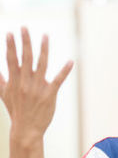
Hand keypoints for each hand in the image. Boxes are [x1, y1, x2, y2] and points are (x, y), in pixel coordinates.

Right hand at [0, 27, 72, 144]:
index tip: (10, 33)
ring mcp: (38, 88)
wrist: (26, 129)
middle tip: (24, 27)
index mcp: (14, 81)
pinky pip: (58, 80)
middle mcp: (25, 83)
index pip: (11, 60)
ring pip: (42, 65)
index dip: (10, 46)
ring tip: (45, 35)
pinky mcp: (50, 95)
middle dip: (25, 42)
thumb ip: (0, 81)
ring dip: (44, 49)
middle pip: (25, 58)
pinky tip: (70, 61)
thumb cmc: (16, 111)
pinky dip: (64, 71)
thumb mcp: (4, 95)